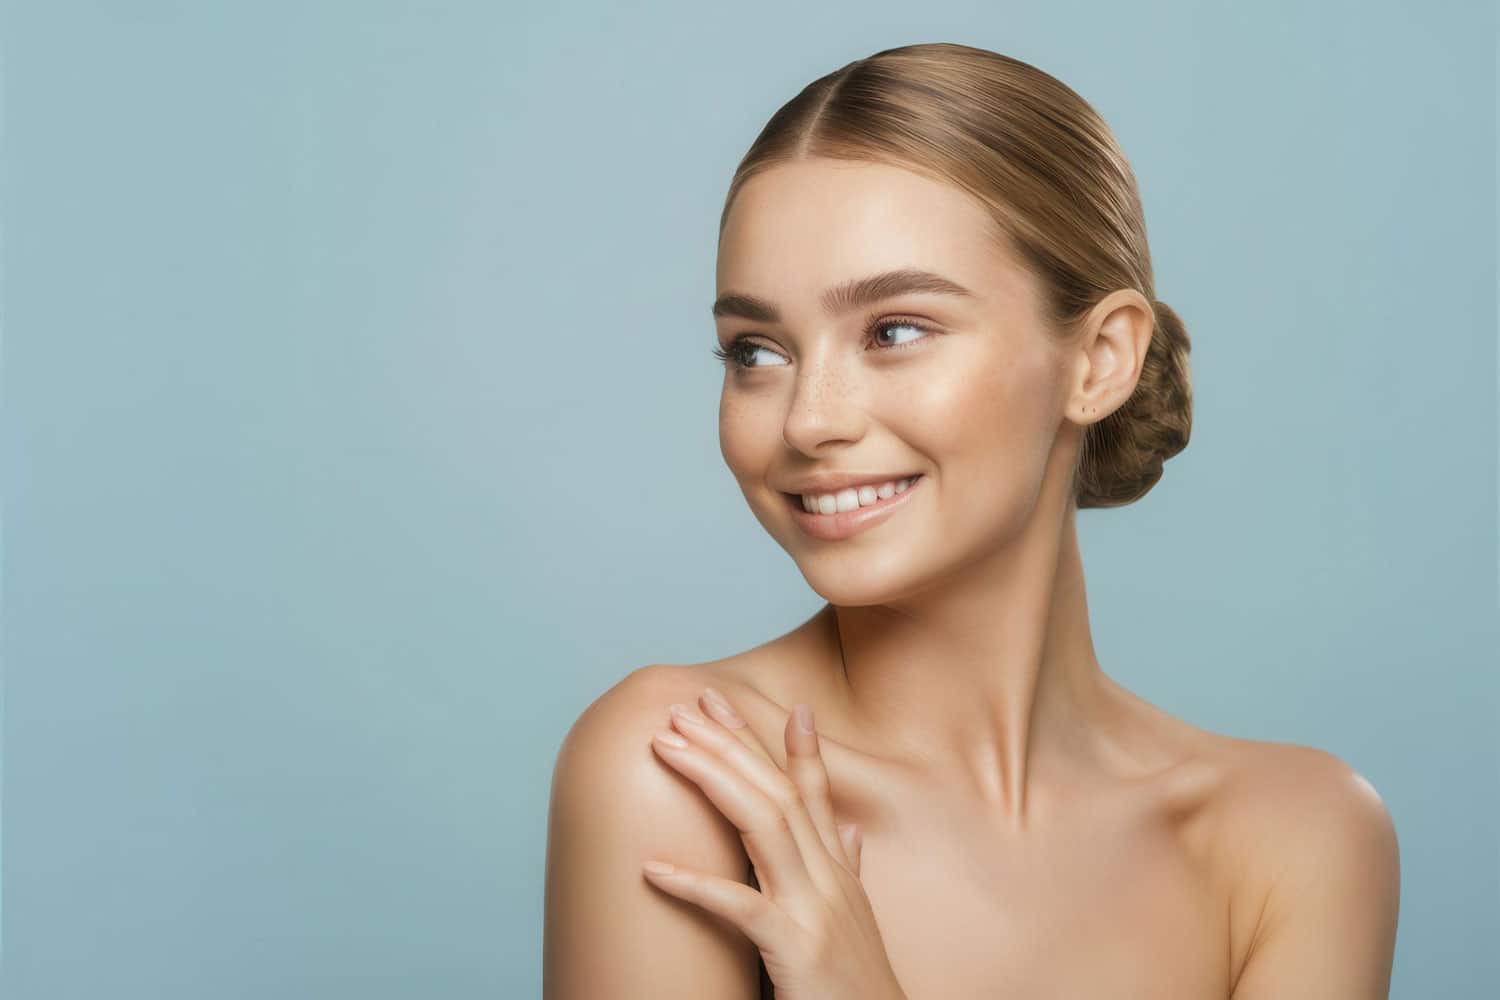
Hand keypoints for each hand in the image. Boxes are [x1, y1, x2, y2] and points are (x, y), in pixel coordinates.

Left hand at [642, 686, 907, 999]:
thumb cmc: (857, 989)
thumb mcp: (856, 921)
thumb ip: (849, 872)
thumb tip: (849, 832)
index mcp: (839, 873)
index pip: (809, 792)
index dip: (784, 742)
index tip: (753, 701)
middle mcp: (830, 880)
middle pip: (777, 792)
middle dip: (731, 742)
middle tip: (685, 706)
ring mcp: (815, 911)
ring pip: (763, 824)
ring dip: (711, 777)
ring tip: (665, 747)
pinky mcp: (795, 950)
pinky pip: (740, 908)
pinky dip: (695, 885)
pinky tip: (651, 867)